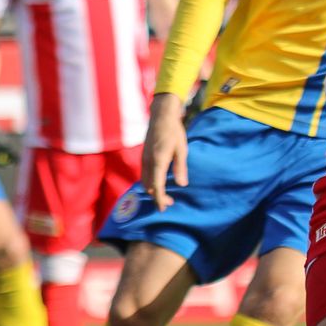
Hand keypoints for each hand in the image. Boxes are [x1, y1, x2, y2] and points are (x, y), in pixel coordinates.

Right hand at [142, 93, 188, 209]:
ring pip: (144, 181)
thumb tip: (182, 185)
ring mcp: (144, 159)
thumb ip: (180, 168)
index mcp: (158, 161)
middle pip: (148, 186)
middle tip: (170, 202)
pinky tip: (159, 182)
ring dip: (153, 190)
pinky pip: (144, 174)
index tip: (163, 209)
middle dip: (157, 197)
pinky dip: (150, 182)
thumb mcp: (182, 150)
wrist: (161, 117)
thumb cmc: (174, 132)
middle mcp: (148, 162)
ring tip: (165, 195)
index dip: (159, 199)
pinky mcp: (143, 156)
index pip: (156, 186)